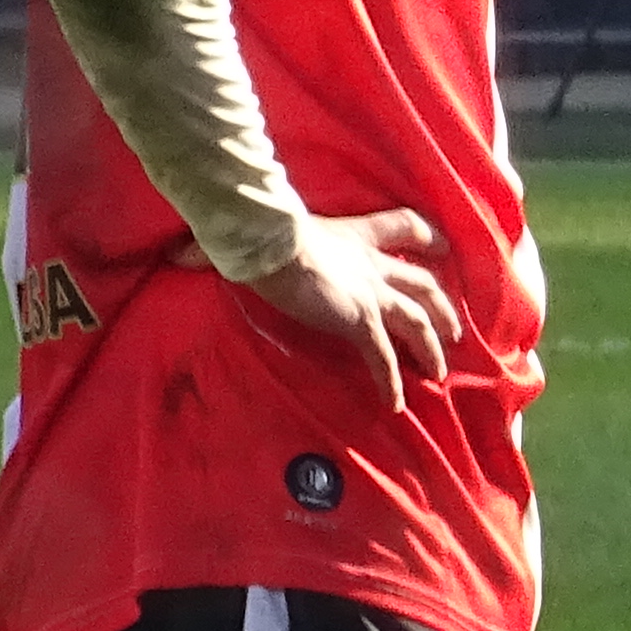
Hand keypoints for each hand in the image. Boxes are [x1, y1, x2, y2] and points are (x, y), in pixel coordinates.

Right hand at [232, 205, 461, 403]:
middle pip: (423, 282)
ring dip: (431, 346)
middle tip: (454, 328)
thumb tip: (176, 253)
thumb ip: (235, 242)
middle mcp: (372, 264)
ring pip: (417, 321)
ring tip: (439, 370)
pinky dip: (391, 382)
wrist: (269, 243)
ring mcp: (371, 294)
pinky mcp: (361, 321)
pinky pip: (383, 359)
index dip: (427, 235)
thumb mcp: (260, 231)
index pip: (404, 226)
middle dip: (442, 306)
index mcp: (356, 234)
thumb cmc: (261, 230)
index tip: (442, 245)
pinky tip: (395, 404)